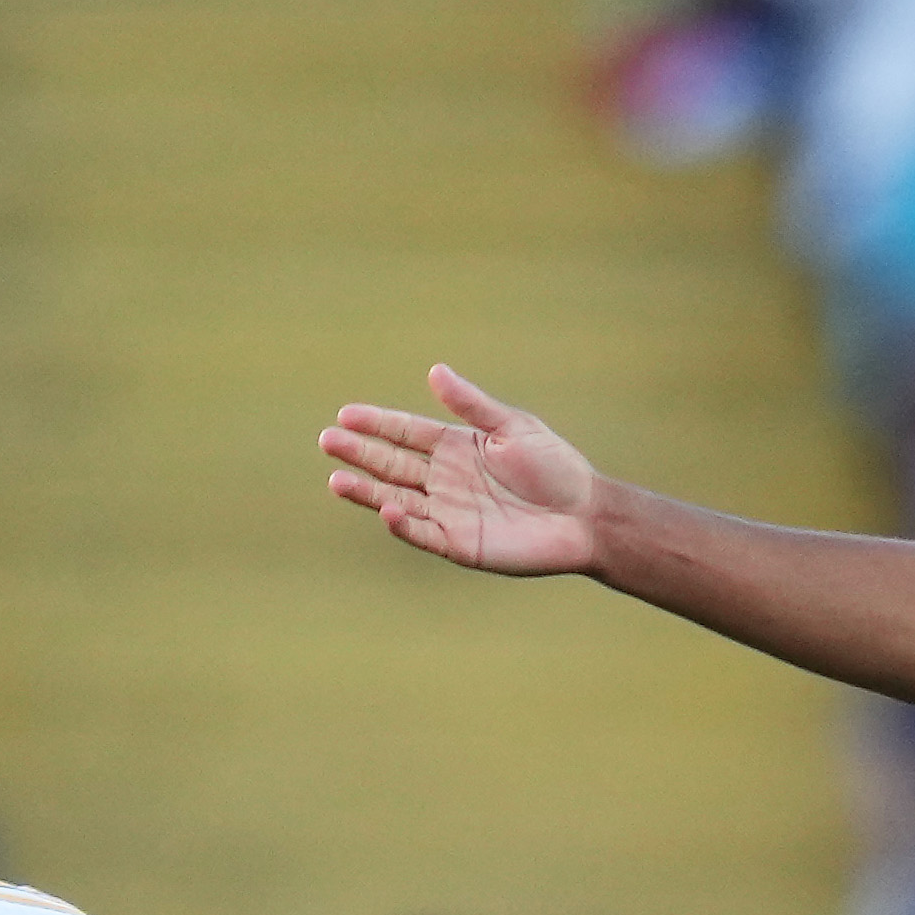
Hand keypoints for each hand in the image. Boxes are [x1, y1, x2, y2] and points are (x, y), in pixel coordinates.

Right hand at [322, 365, 603, 575]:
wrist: (586, 516)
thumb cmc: (556, 468)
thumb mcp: (514, 428)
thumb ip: (473, 406)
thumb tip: (435, 371)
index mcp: (456, 446)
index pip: (406, 432)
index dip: (377, 423)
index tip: (346, 414)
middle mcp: (446, 478)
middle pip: (393, 465)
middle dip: (361, 453)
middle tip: (329, 440)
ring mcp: (449, 512)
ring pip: (398, 499)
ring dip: (368, 492)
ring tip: (337, 480)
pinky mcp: (460, 543)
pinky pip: (424, 533)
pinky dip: (404, 525)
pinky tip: (387, 510)